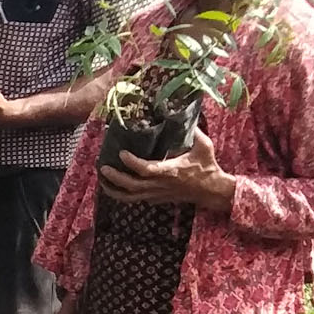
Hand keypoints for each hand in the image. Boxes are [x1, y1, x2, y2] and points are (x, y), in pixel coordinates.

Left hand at [99, 126, 235, 212]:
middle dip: (115, 178)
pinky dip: (121, 195)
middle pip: (132, 186)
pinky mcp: (156, 199)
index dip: (132, 162)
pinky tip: (112, 186)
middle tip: (103, 167)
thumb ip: (195, 131)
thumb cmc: (207, 167)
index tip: (121, 153)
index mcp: (171, 171)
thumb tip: (185, 115)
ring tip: (102, 179)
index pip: (146, 169)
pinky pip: (134, 199)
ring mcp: (157, 194)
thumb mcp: (204, 146)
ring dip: (113, 190)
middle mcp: (161, 185)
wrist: (211, 191)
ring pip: (130, 197)